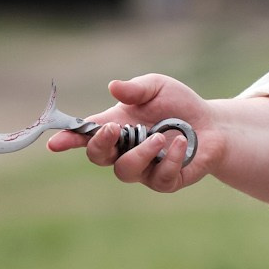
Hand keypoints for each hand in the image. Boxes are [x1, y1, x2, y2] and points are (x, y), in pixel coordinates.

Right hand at [49, 74, 215, 193]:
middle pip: (97, 156)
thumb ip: (136, 88)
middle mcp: (124, 150)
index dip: (68, 139)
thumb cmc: (178, 104)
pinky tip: (181, 143)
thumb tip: (114, 87)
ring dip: (141, 153)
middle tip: (115, 129)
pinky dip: (171, 159)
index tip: (55, 143)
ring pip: (126, 170)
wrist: (213, 124)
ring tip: (161, 137)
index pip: (85, 134)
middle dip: (100, 144)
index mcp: (116, 127)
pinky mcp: (166, 181)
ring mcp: (144, 169)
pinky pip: (160, 177)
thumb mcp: (157, 87)